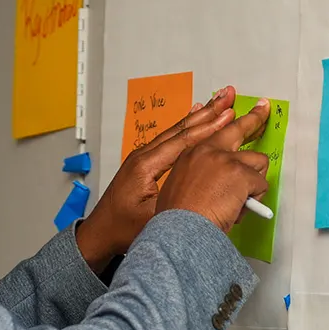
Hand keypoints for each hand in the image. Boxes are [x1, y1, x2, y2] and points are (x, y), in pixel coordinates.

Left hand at [76, 87, 243, 269]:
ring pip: (175, 132)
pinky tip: (194, 117)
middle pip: (181, 129)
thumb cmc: (121, 229)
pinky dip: (186, 127)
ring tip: (218, 102)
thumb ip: (176, 202)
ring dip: (199, 117)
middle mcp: (143, 156)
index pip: (182, 141)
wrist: (99, 233)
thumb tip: (206, 189)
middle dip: (207, 113)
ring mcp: (142, 157)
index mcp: (145, 166)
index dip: (208, 128)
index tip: (229, 114)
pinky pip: (169, 139)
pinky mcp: (144, 163)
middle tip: (227, 97)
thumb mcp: (152, 220)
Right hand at [154, 98, 271, 232]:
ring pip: (258, 162)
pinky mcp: (241, 174)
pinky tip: (239, 209)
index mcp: (190, 155)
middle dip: (254, 117)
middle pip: (237, 127)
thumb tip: (221, 185)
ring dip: (253, 182)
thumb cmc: (176, 220)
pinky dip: (255, 199)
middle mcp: (207, 151)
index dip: (225, 122)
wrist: (178, 233)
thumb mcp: (178, 190)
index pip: (212, 132)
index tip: (231, 110)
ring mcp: (225, 160)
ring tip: (239, 201)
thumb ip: (199, 179)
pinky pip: (261, 184)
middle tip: (264, 108)